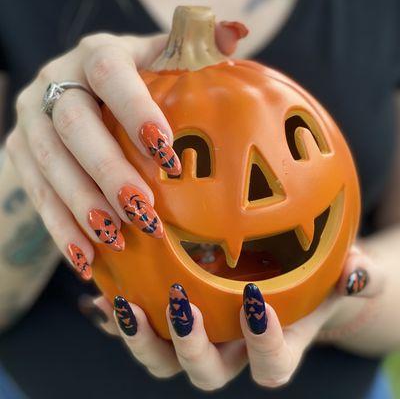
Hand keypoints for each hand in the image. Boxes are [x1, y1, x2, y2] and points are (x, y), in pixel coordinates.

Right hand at [5, 22, 245, 279]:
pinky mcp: (18, 152)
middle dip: (107, 172)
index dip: (134, 110)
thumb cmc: (136, 81)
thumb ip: (195, 48)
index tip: (166, 153)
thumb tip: (238, 33)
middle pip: (73, 127)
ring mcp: (31, 120)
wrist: (79, 92)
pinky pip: (37, 196)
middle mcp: (56, 83)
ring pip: (50, 166)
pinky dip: (62, 230)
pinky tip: (88, 260)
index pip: (109, 74)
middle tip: (142, 211)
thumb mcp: (161, 59)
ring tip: (117, 239)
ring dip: (83, 208)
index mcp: (95, 55)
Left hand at [89, 245, 383, 390]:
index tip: (258, 302)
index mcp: (271, 349)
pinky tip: (101, 292)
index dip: (265, 345)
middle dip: (192, 348)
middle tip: (181, 305)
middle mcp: (231, 351)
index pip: (270, 367)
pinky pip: (142, 327)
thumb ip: (357, 277)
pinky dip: (119, 315)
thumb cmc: (315, 280)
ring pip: (164, 359)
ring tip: (124, 305)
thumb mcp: (340, 276)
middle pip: (205, 373)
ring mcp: (199, 337)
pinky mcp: (172, 319)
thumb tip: (357, 272)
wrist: (285, 274)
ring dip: (142, 338)